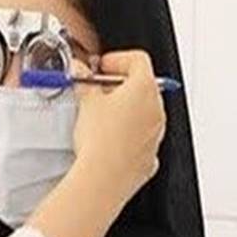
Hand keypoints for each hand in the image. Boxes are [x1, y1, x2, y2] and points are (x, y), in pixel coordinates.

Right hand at [71, 49, 166, 208]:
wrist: (104, 177)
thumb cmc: (101, 140)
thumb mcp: (86, 103)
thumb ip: (84, 83)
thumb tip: (80, 73)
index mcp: (144, 88)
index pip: (137, 60)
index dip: (118, 59)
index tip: (102, 67)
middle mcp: (156, 108)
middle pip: (142, 85)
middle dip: (119, 85)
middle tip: (97, 91)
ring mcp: (156, 132)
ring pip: (143, 112)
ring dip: (124, 110)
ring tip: (99, 117)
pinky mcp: (150, 153)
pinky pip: (140, 136)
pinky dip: (126, 133)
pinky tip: (108, 139)